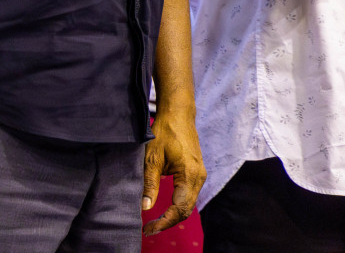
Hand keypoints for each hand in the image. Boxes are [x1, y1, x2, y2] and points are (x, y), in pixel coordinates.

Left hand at [142, 102, 204, 234]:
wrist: (178, 114)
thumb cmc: (164, 132)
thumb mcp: (151, 157)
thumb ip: (149, 184)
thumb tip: (145, 208)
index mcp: (189, 174)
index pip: (179, 208)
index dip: (165, 222)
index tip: (149, 228)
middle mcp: (198, 177)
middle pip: (186, 210)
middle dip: (168, 222)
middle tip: (150, 229)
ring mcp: (199, 175)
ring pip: (188, 204)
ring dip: (173, 215)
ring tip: (155, 222)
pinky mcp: (196, 173)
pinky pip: (189, 196)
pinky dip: (178, 206)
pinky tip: (165, 209)